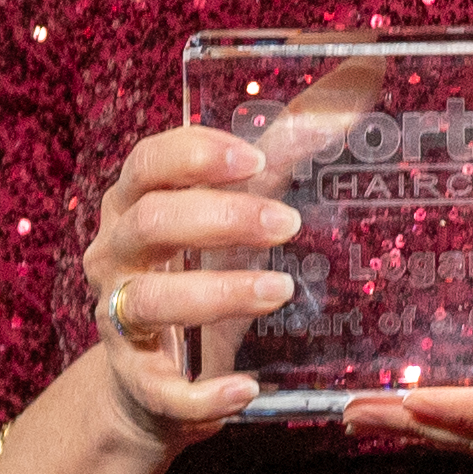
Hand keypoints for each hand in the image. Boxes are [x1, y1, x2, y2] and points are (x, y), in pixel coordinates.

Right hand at [74, 125, 297, 450]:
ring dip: (217, 292)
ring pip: (151, 300)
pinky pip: (163, 389)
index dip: (194, 155)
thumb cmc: (201, 272)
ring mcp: (120, 322)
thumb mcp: (236, 211)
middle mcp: (116, 257)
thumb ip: (285, 152)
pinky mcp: (139, 384)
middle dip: (219, 218)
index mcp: (135, 205)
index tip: (252, 158)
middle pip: (150, 223)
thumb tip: (356, 81)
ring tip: (280, 288)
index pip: (146, 163)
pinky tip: (245, 388)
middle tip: (286, 223)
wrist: (154, 382)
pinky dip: (204, 392)